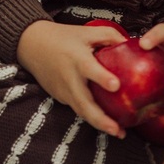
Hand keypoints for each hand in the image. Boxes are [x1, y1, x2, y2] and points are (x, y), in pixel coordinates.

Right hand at [16, 20, 128, 137]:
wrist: (33, 46)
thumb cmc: (63, 37)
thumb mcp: (86, 31)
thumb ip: (109, 35)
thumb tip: (130, 44)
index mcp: (77, 58)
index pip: (90, 69)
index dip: (102, 77)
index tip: (116, 85)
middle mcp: (70, 78)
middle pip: (84, 103)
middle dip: (101, 118)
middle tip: (118, 128)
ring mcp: (64, 91)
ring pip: (81, 112)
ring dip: (99, 124)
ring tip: (118, 132)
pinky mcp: (62, 98)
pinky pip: (78, 109)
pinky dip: (91, 117)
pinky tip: (106, 123)